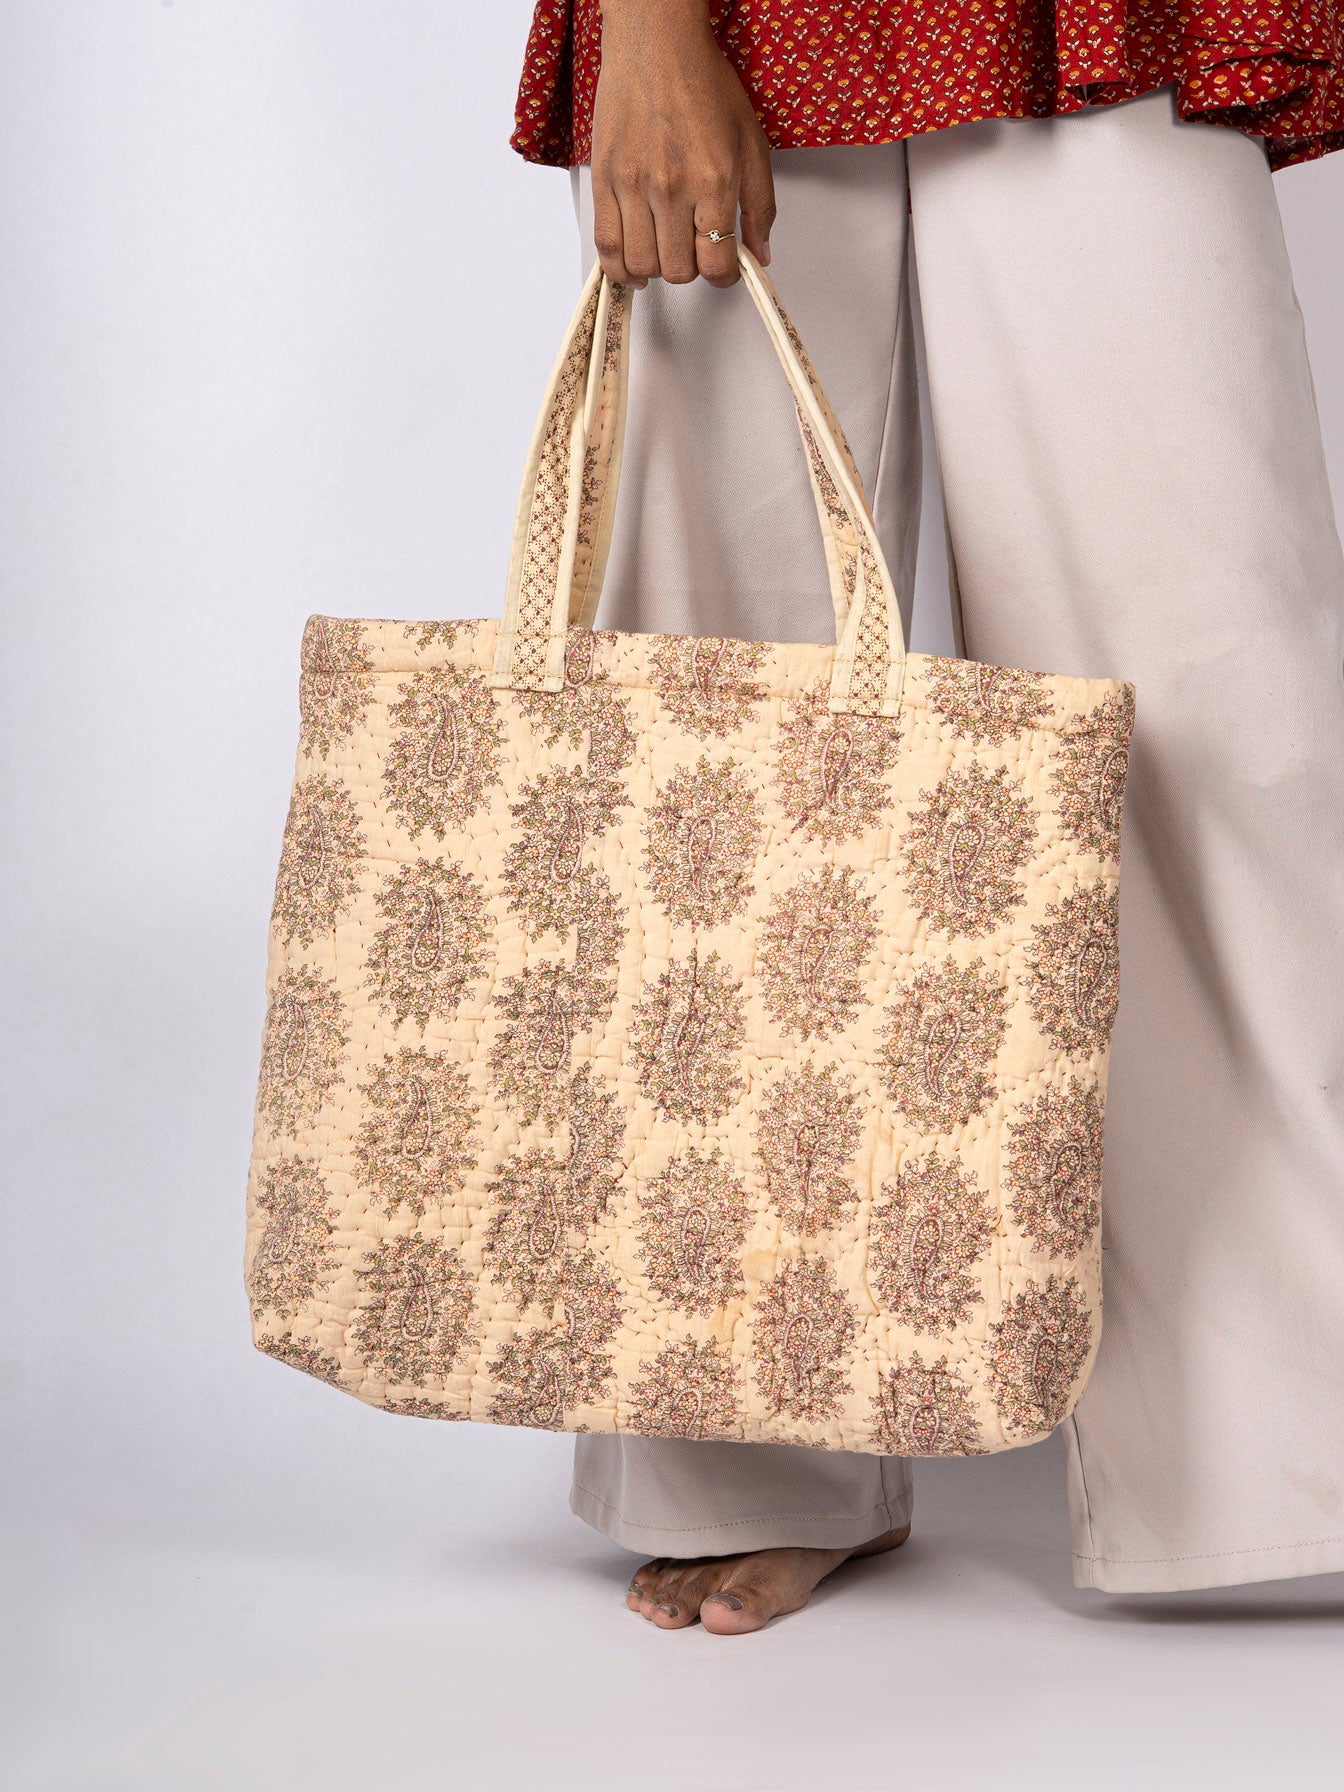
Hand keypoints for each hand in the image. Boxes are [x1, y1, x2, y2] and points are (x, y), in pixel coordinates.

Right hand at [592, 0, 774, 287]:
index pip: (716, 263)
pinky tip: (633, 269)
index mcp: (714, 181)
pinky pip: (606, 245)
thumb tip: (760, 254)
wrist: (656, 45)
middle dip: (692, 269)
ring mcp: (634, 186)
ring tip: (666, 252)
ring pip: (643, 264)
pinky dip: (619, 268)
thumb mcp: (751, 143)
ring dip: (658, 269)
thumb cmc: (704, 84)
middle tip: (696, 250)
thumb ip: (760, 205)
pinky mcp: (605, 181)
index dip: (724, 276)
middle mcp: (672, 188)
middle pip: (678, 271)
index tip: (724, 269)